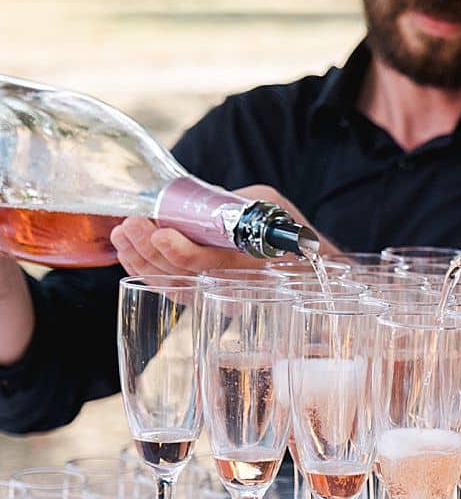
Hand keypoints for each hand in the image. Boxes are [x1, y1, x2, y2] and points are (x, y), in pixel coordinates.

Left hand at [110, 185, 330, 275]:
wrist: (299, 258)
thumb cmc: (281, 226)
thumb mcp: (266, 202)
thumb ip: (233, 203)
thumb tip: (193, 205)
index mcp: (252, 265)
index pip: (209, 267)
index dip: (181, 253)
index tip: (159, 233)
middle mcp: (232, 288)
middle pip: (181, 276)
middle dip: (149, 251)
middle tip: (130, 224)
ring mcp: (214, 295)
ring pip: (169, 284)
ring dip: (138, 259)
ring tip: (122, 232)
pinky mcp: (200, 293)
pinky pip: (168, 287)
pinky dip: (142, 269)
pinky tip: (126, 249)